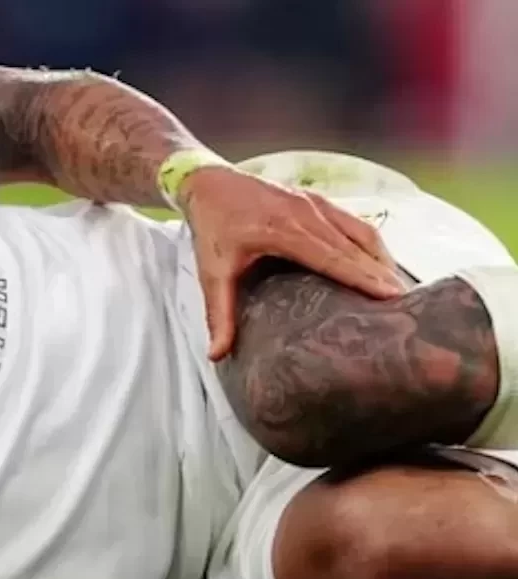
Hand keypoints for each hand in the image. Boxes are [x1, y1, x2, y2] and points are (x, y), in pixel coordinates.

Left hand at [178, 165, 404, 359]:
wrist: (210, 183)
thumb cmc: (212, 228)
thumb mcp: (212, 273)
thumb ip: (218, 314)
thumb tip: (216, 355)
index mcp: (282, 230)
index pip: (333, 257)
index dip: (364, 276)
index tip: (392, 296)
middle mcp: (306, 213)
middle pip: (355, 247)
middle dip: (383, 274)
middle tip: (408, 305)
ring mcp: (316, 203)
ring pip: (361, 233)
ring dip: (382, 260)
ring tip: (400, 291)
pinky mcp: (320, 201)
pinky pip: (354, 223)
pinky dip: (372, 245)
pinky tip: (382, 266)